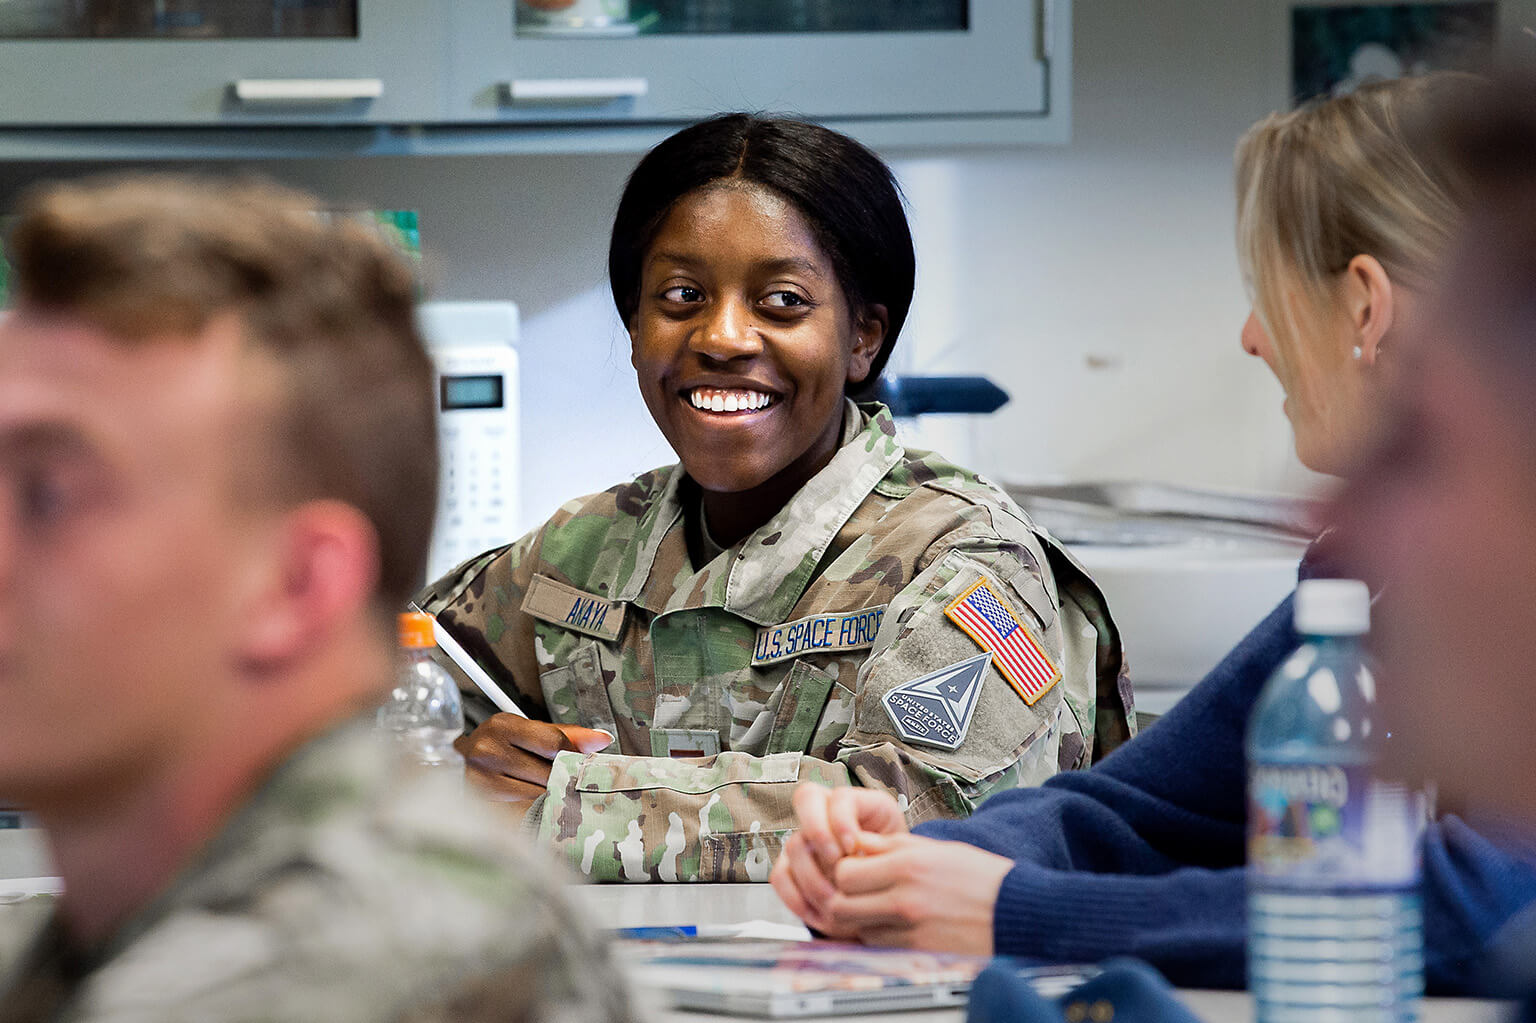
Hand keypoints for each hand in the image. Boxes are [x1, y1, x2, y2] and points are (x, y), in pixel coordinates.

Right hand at [454, 714, 612, 811]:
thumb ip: (565, 734)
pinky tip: (536, 806)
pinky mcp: (481, 806)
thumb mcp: (525, 732)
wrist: (454, 769)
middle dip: (565, 779)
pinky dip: (535, 811)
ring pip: (538, 795)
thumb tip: (602, 740)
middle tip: (571, 783)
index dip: (575, 756)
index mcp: (503, 725)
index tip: (583, 763)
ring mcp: (481, 780)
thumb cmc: (497, 748)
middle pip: (548, 772)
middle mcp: (488, 750)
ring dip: (551, 798)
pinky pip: (524, 812)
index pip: (554, 742)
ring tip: (552, 794)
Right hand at [771, 785, 907, 936]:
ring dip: (812, 874)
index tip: (854, 845)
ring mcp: (807, 840)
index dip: (840, 820)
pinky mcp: (793, 868)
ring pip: (792, 845)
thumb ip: (879, 848)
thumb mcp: (899, 852)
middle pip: (805, 799)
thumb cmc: (895, 868)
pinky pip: (780, 876)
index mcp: (857, 804)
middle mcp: (826, 814)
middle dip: (819, 834)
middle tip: (837, 862)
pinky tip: (817, 911)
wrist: (889, 893)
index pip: (837, 795)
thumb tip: (856, 860)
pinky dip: (796, 895)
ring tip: (834, 897)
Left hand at [820, 832, 1011, 954]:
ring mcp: (910, 929)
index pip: (844, 872)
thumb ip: (891, 846)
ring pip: (857, 929)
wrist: (1016, 910)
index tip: (854, 868)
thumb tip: (857, 842)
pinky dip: (879, 937)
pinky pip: (880, 946)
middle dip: (843, 897)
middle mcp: (904, 899)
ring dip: (860, 919)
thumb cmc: (980, 876)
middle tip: (856, 891)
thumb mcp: (935, 848)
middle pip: (841, 905)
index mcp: (907, 866)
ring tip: (879, 907)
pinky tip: (895, 924)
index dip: (843, 870)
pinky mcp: (918, 952)